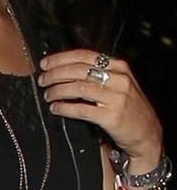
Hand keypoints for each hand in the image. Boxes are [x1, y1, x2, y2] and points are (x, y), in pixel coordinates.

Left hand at [38, 51, 162, 171]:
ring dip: (57, 91)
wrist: (147, 133)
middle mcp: (119, 79)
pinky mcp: (111, 116)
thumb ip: (99, 74)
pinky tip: (55, 108)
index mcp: (119, 67)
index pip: (85, 56)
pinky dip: (64, 108)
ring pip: (78, 88)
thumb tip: (66, 69)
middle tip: (42, 80)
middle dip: (55, 74)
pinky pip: (81, 110)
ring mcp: (116, 98)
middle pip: (79, 70)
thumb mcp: (120, 84)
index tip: (45, 64)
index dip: (61, 58)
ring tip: (48, 95)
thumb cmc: (129, 108)